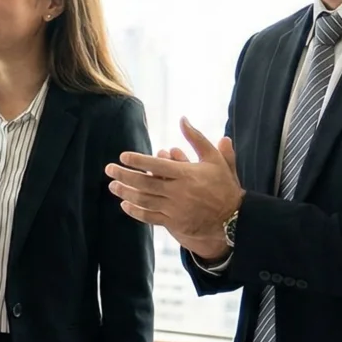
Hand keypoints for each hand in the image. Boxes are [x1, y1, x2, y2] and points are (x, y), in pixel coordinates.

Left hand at [106, 118, 242, 242]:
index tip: (122, 156)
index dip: (138, 161)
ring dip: (126, 193)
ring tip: (112, 186)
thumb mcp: (214, 158)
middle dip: (124, 176)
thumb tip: (182, 119)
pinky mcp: (174, 222)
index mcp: (186, 174)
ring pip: (144, 200)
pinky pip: (150, 217)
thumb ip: (197, 138)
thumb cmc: (223, 184)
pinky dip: (136, 211)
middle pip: (145, 183)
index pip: (156, 166)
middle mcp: (178, 192)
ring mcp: (175, 209)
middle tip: (109, 170)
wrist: (233, 217)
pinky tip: (125, 205)